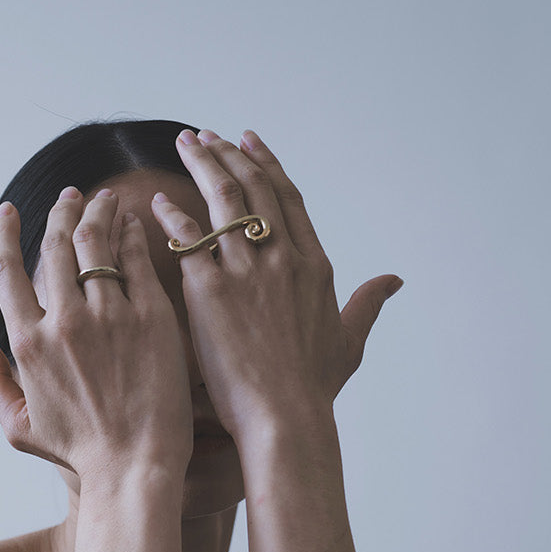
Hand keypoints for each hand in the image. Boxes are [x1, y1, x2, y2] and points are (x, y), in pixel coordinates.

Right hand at [0, 187, 193, 482]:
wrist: (135, 466)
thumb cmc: (80, 453)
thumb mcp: (21, 430)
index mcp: (28, 344)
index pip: (6, 270)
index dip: (4, 233)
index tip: (9, 212)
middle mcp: (65, 322)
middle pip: (55, 245)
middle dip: (60, 212)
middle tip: (71, 198)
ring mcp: (110, 316)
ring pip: (96, 243)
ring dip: (96, 213)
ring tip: (103, 201)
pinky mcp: (151, 317)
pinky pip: (137, 260)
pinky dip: (131, 234)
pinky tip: (133, 224)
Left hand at [149, 128, 402, 441]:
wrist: (284, 416)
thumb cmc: (313, 387)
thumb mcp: (348, 341)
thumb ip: (366, 304)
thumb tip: (393, 281)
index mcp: (314, 265)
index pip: (287, 198)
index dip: (266, 165)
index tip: (248, 140)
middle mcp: (282, 258)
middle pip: (253, 189)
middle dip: (227, 155)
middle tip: (206, 136)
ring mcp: (247, 272)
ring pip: (221, 201)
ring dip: (202, 167)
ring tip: (184, 146)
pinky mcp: (210, 292)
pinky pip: (187, 240)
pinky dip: (172, 216)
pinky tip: (156, 202)